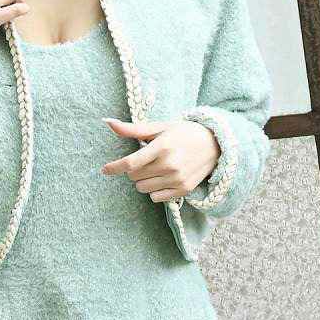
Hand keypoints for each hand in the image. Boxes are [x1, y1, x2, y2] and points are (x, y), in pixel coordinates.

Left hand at [100, 117, 219, 201]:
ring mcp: (177, 179)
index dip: (114, 168)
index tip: (104, 170)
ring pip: (143, 188)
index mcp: (162, 147)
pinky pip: (155, 198)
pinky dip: (155, 190)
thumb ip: (132, 129)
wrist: (215, 144)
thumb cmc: (183, 133)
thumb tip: (107, 121)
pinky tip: (164, 178)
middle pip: (134, 177)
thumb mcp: (159, 128)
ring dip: (144, 180)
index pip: (131, 163)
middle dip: (134, 169)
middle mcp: (169, 164)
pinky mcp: (183, 190)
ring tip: (157, 168)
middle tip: (147, 159)